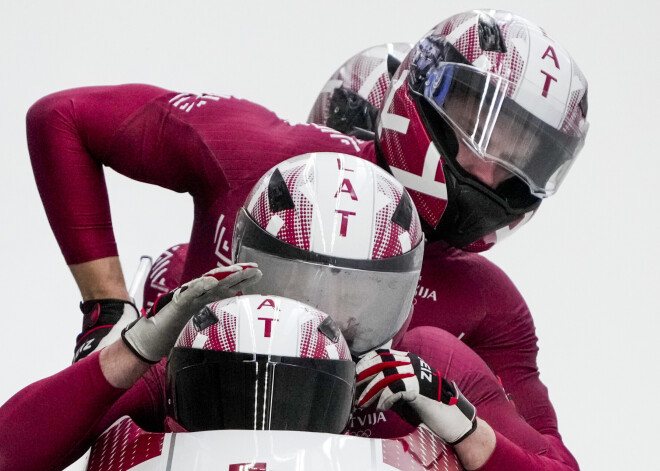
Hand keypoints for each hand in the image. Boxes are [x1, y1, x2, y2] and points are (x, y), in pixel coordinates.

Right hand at [122, 264, 261, 362]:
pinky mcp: (177, 303)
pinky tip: (211, 281)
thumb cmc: (178, 333)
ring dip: (224, 275)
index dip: (244, 279)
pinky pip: (190, 292)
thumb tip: (244, 331)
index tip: (259, 274)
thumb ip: (221, 324)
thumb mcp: (206, 328)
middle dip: (239, 273)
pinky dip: (200, 286)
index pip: (229, 285)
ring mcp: (189, 296)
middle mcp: (200, 294)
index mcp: (209, 299)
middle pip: (223, 280)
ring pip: (209, 281)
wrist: (152, 340)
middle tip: (255, 269)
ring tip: (238, 270)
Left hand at [355, 349, 476, 444]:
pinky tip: (381, 408)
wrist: (453, 421)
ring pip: (385, 375)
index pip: (382, 353)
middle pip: (381, 362)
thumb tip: (366, 387)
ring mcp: (417, 373)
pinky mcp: (420, 387)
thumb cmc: (428, 408)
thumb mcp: (406, 392)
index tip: (356, 373)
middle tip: (355, 389)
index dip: (367, 362)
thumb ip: (390, 385)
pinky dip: (385, 399)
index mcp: (409, 360)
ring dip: (371, 390)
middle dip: (364, 375)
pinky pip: (395, 389)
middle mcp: (412, 362)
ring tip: (363, 403)